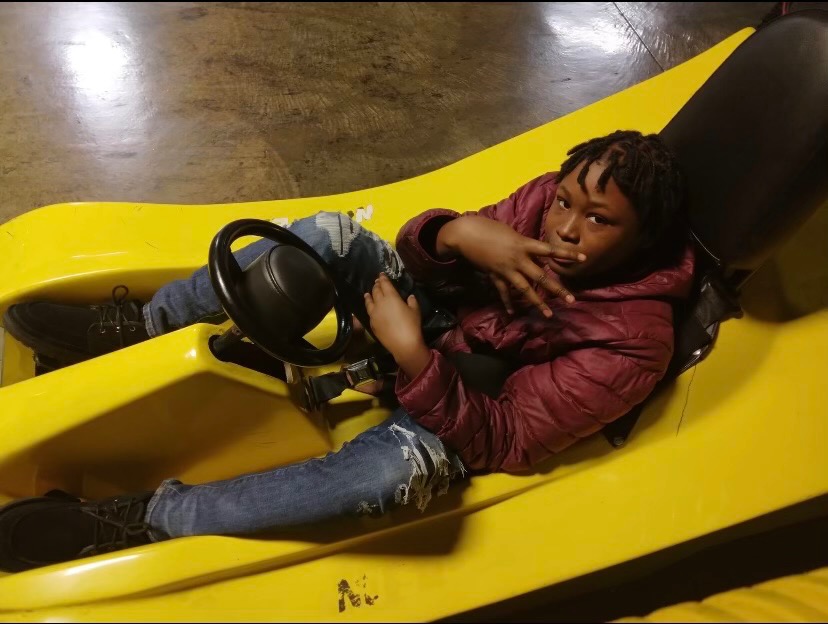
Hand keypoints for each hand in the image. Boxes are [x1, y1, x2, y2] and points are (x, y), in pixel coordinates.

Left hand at [364, 274, 426, 360]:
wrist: (403, 343)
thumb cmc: (411, 325)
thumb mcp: (415, 310)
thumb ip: (412, 301)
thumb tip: (409, 297)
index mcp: (391, 297)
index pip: (385, 284)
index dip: (383, 278)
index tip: (381, 275)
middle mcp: (380, 303)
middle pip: (376, 291)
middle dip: (377, 285)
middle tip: (377, 282)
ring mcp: (374, 313)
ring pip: (369, 300)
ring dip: (369, 295)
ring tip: (368, 293)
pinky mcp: (372, 323)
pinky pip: (369, 311)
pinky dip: (368, 305)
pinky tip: (369, 306)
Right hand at [436, 216, 583, 316]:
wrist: (466, 234)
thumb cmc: (490, 228)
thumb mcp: (512, 233)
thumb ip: (525, 246)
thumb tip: (538, 256)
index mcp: (523, 244)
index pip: (550, 250)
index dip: (567, 254)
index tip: (584, 258)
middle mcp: (517, 259)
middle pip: (541, 276)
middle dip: (556, 289)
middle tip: (571, 300)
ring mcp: (506, 269)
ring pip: (525, 289)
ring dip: (537, 302)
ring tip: (549, 314)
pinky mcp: (494, 276)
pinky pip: (503, 292)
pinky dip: (508, 302)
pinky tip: (513, 312)